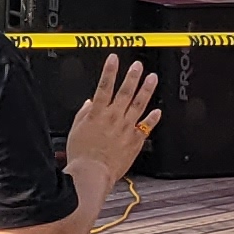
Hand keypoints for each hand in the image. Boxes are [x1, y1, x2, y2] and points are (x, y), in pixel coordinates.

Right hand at [64, 58, 160, 184]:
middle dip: (131, 77)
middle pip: (125, 92)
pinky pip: (146, 126)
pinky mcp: (135, 140)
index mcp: (96, 114)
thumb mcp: (76, 130)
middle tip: (137, 65)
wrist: (93, 173)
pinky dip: (153, 118)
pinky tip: (158, 110)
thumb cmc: (81, 155)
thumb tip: (88, 103)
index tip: (113, 59)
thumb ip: (83, 114)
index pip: (103, 87)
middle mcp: (113, 118)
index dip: (109, 71)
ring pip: (139, 105)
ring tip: (152, 78)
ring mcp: (126, 128)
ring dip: (146, 90)